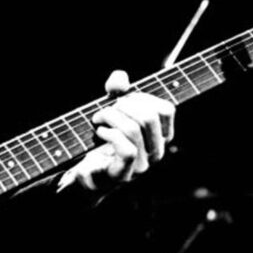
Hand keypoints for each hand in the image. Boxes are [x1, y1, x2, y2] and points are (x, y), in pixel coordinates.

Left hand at [58, 70, 175, 191]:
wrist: (87, 170)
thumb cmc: (103, 137)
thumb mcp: (112, 107)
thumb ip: (117, 89)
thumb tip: (120, 77)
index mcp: (161, 136)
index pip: (166, 109)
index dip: (142, 97)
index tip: (123, 99)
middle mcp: (157, 152)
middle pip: (148, 117)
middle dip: (122, 105)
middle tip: (106, 109)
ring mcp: (142, 166)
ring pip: (133, 130)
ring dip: (109, 117)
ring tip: (97, 119)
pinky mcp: (124, 174)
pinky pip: (126, 149)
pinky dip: (109, 134)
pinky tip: (99, 133)